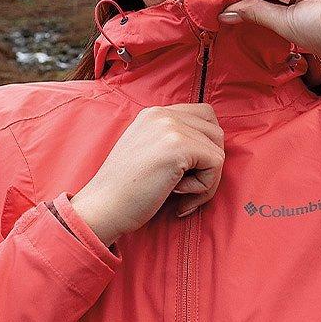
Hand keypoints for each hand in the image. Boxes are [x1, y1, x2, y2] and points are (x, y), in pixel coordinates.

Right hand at [70, 103, 224, 245]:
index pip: (203, 116)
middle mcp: (162, 114)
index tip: (186, 172)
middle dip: (210, 163)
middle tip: (187, 187)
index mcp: (154, 114)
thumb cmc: (124, 190)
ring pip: (218, 150)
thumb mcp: (147, 152)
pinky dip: (205, 187)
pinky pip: (216, 164)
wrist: (102, 207)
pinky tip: (178, 194)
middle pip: (215, 131)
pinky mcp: (179, 146)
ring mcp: (170, 127)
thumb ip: (172, 142)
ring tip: (182, 192)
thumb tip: (210, 150)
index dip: (204, 147)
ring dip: (208, 178)